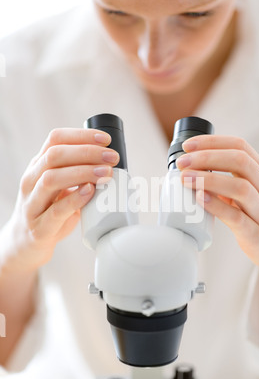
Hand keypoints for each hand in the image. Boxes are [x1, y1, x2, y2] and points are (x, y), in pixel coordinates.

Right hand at [7, 127, 119, 271]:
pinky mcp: (39, 227)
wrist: (26, 243)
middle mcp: (31, 181)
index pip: (55, 139)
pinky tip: (90, 192)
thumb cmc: (50, 209)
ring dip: (82, 173)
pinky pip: (56, 211)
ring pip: (51, 179)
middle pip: (54, 155)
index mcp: (38, 166)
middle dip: (87, 152)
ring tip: (106, 173)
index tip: (106, 139)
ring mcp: (32, 204)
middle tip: (112, 157)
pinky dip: (75, 199)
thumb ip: (78, 171)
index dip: (81, 135)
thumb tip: (112, 162)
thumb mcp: (59, 185)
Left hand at [177, 135, 258, 277]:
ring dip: (209, 179)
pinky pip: (236, 217)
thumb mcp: (251, 188)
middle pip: (239, 161)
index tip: (188, 146)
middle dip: (207, 157)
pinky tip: (201, 199)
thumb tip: (190, 168)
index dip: (211, 142)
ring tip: (186, 178)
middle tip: (183, 162)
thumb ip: (227, 176)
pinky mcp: (256, 233)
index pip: (239, 146)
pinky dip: (217, 206)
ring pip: (239, 187)